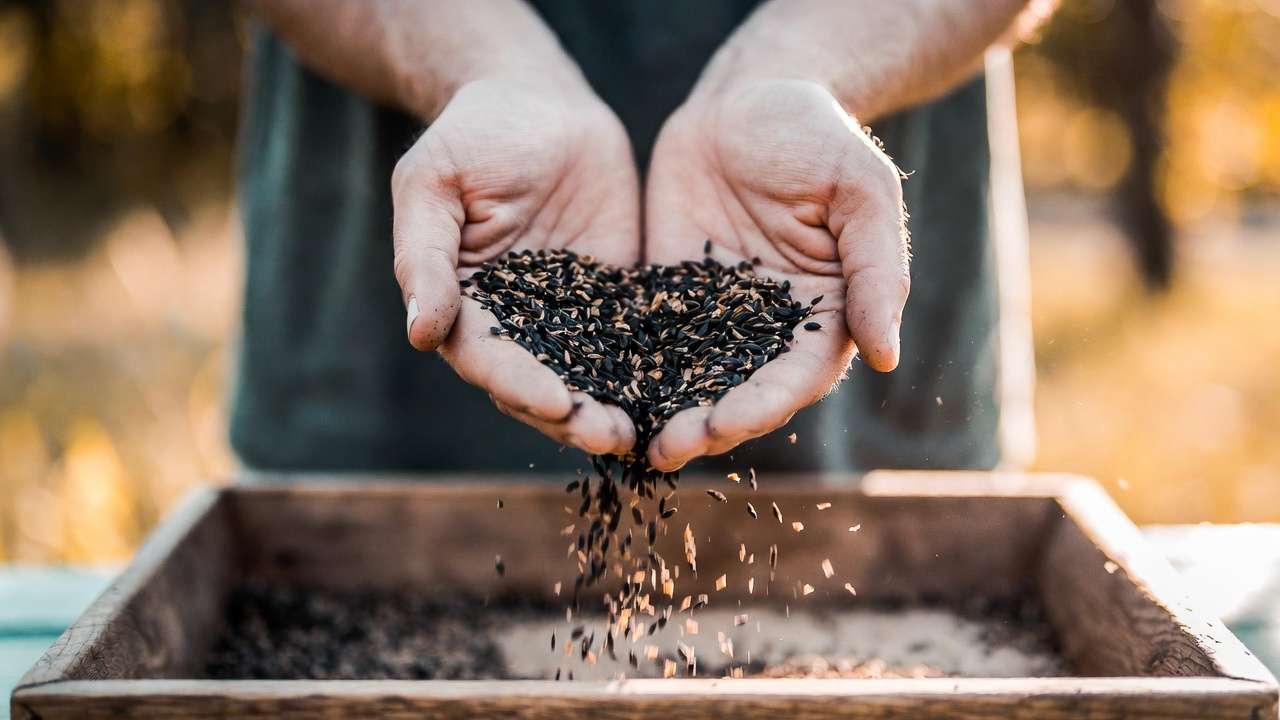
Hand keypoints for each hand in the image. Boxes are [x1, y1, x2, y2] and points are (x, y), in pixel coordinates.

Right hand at [394, 75, 639, 454]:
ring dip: (616, 409)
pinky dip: (657, 371)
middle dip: (575, 418)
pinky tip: (685, 391)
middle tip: (612, 437)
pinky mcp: (618, 300)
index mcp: (465, 308)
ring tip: (647, 435)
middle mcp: (518, 326)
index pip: (489, 360)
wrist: (539, 103)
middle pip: (542, 387)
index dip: (520, 385)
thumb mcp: (433, 185)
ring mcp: (572, 317)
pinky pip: (639, 341)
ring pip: (593, 377)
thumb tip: (419, 332)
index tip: (556, 403)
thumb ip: (424, 256)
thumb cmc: (472, 137)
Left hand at [643, 79, 909, 470]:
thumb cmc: (818, 137)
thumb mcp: (861, 193)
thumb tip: (887, 356)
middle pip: (738, 391)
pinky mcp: (666, 293)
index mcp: (823, 314)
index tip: (726, 424)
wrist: (749, 95)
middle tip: (669, 449)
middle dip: (705, 425)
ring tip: (633, 442)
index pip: (796, 377)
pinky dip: (626, 370)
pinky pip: (645, 338)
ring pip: (688, 378)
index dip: (762, 405)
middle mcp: (767, 327)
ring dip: (664, 412)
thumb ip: (875, 271)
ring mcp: (712, 313)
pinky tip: (597, 392)